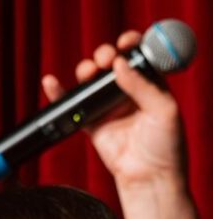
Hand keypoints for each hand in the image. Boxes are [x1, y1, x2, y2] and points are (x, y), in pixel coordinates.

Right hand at [41, 31, 184, 187]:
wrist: (148, 176)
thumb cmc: (166, 146)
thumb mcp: (163, 110)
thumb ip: (143, 86)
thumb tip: (120, 64)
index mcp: (151, 85)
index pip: (139, 56)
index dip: (131, 44)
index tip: (125, 42)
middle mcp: (129, 92)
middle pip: (111, 63)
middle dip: (105, 54)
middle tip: (105, 59)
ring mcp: (108, 106)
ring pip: (91, 80)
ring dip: (85, 69)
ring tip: (87, 73)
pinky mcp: (91, 122)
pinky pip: (72, 104)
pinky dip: (59, 93)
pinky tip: (51, 82)